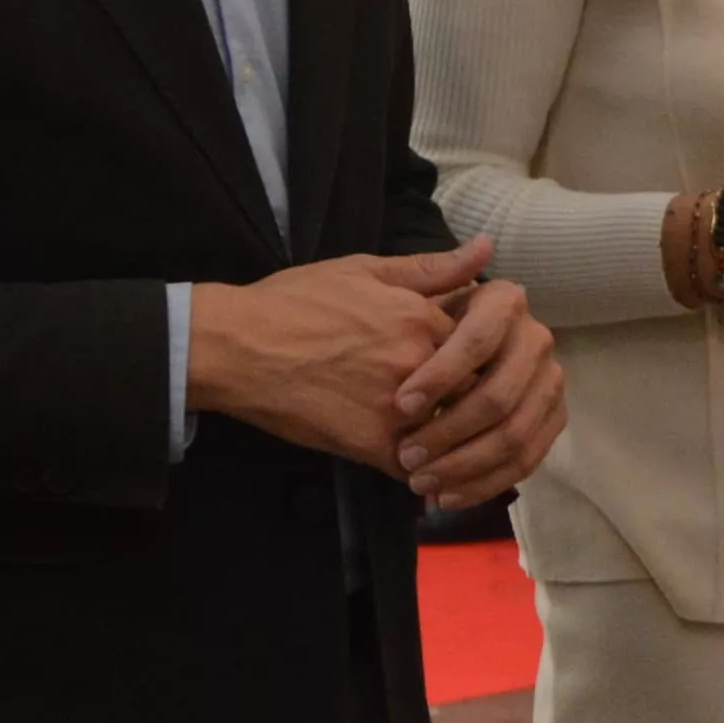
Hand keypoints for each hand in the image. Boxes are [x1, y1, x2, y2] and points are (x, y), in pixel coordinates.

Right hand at [192, 244, 487, 470]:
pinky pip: (416, 469)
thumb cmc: (295, 302)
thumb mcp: (364, 271)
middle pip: (475, 393)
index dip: (475, 360)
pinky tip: (416, 470)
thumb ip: (431, 268)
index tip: (461, 368)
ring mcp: (397, 407)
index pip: (482, 349)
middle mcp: (418, 363)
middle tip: (458, 410)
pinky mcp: (371, 444)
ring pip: (451, 434)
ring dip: (449, 440)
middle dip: (468, 402)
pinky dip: (421, 473)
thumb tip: (487, 249)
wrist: (236, 346)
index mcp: (422, 319)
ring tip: (439, 442)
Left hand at [390, 273, 567, 502]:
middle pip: (500, 396)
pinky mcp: (547, 423)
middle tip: (407, 456)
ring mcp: (546, 385)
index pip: (480, 341)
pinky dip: (485, 484)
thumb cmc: (388, 321)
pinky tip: (447, 496)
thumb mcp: (393, 287)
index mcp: (504, 304)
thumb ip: (431, 272)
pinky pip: (525, 461)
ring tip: (420, 480)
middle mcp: (535, 341)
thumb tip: (485, 245)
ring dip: (465, 465)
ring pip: (514, 436)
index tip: (402, 406)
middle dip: (451, 432)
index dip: (443, 375)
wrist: (393, 355)